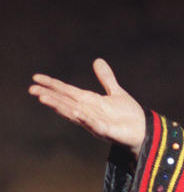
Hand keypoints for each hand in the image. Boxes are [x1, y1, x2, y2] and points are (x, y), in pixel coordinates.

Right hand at [29, 58, 146, 154]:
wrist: (143, 130)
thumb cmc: (128, 114)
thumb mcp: (115, 92)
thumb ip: (106, 78)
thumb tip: (97, 60)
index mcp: (89, 101)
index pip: (67, 91)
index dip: (52, 84)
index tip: (36, 78)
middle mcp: (88, 111)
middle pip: (65, 102)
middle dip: (50, 96)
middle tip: (32, 90)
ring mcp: (95, 122)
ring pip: (74, 113)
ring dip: (60, 106)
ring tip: (44, 99)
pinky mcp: (106, 131)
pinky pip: (94, 125)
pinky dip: (86, 119)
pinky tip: (77, 113)